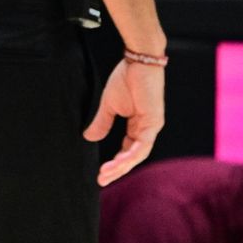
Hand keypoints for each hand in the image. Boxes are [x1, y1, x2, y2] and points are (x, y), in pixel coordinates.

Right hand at [84, 60, 163, 185]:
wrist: (139, 60)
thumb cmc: (126, 78)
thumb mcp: (109, 105)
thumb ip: (101, 122)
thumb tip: (88, 138)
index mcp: (138, 125)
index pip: (127, 149)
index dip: (115, 162)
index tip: (100, 172)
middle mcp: (146, 129)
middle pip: (132, 156)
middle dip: (117, 169)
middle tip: (101, 181)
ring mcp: (152, 127)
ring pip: (137, 154)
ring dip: (121, 165)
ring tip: (105, 174)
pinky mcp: (154, 122)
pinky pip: (142, 144)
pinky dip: (130, 154)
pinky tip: (118, 162)